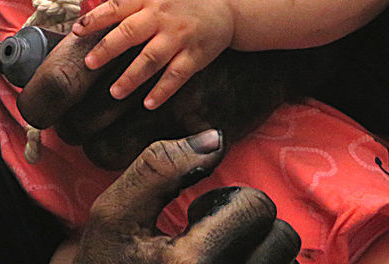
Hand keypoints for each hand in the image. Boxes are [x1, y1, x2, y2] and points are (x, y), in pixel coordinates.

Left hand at [14, 27, 310, 172]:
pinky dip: (163, 90)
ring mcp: (180, 38)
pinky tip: (148, 104)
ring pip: (152, 60)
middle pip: (130, 34)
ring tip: (114, 93)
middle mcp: (161, 17)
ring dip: (132, 77)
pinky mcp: (196, 56)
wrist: (230, 0)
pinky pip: (178, 75)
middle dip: (108, 50)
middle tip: (88, 66)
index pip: (116, 7)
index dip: (96, 19)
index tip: (77, 32)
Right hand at [69, 132, 299, 263]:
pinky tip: (223, 263)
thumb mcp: (116, 211)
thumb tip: (215, 137)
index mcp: (191, 263)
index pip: (256, 208)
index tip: (195, 216)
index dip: (228, 200)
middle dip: (249, 227)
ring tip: (217, 257)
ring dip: (257, 253)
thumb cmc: (105, 262)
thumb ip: (161, 167)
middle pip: (283, 238)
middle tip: (210, 237)